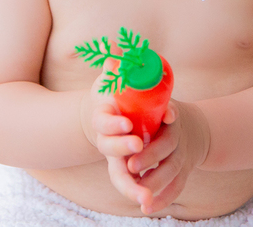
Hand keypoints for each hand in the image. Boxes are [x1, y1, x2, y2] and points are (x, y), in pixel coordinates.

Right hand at [80, 69, 150, 207]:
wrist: (106, 116)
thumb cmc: (111, 96)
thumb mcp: (111, 79)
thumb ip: (115, 67)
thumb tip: (115, 48)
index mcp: (102, 119)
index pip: (103, 123)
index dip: (113, 125)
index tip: (127, 125)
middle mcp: (106, 140)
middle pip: (109, 149)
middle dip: (122, 149)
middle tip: (138, 146)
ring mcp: (115, 157)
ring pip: (119, 175)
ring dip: (132, 186)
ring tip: (146, 196)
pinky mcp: (126, 168)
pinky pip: (130, 185)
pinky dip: (138, 194)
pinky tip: (150, 204)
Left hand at [123, 100, 209, 213]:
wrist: (194, 127)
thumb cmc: (162, 109)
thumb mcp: (158, 99)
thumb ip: (147, 96)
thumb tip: (143, 90)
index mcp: (168, 118)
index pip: (162, 125)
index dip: (153, 132)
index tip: (136, 145)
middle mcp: (177, 137)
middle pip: (166, 149)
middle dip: (149, 158)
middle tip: (130, 167)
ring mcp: (182, 155)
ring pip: (171, 171)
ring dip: (155, 183)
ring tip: (139, 196)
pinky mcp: (183, 171)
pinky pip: (176, 186)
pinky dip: (164, 198)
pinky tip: (148, 208)